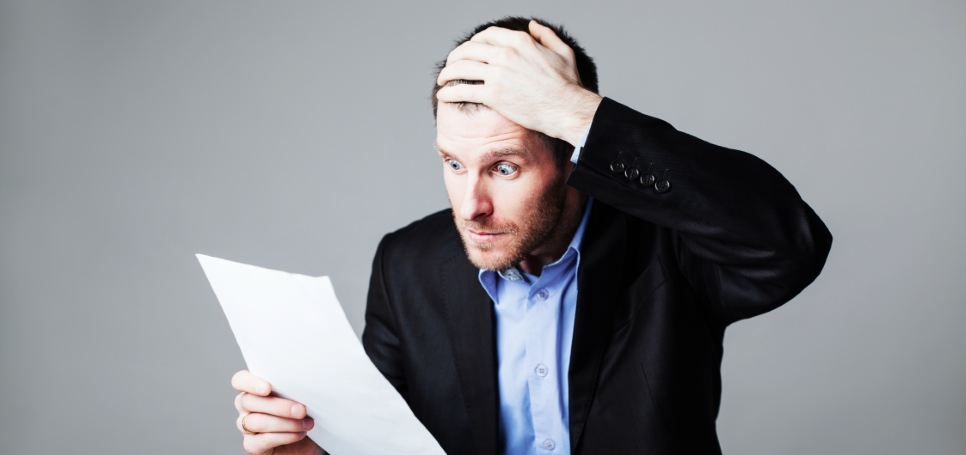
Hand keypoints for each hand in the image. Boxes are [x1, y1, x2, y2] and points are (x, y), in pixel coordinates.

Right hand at [232, 370, 323, 454]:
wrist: (307, 440)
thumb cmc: (301, 413)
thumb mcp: (298, 396)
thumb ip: (292, 388)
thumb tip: (301, 383)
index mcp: (253, 388)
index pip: (240, 380)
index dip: (250, 383)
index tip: (267, 388)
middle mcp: (245, 406)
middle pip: (250, 401)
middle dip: (279, 406)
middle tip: (301, 410)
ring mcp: (245, 426)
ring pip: (258, 421)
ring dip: (286, 423)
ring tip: (306, 423)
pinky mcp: (252, 445)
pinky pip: (265, 439)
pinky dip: (285, 436)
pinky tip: (300, 434)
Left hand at [436, 20, 601, 145]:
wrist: (567, 109)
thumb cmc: (568, 84)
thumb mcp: (562, 52)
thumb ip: (546, 35)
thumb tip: (533, 25)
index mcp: (519, 41)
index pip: (486, 35)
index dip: (473, 42)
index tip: (468, 51)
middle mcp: (505, 53)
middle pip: (468, 49)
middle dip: (455, 57)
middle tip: (449, 66)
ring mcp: (498, 74)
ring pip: (461, 68)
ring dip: (447, 73)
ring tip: (442, 80)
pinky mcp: (494, 95)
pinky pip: (463, 90)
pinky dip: (449, 92)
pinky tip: (443, 96)